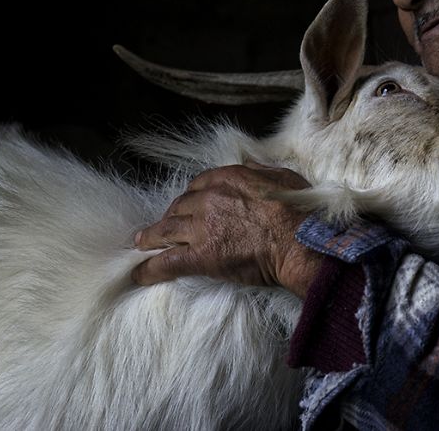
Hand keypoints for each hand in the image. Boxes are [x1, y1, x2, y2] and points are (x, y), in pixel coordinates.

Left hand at [131, 162, 323, 296]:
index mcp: (229, 177)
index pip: (199, 184)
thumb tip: (250, 163)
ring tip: (141, 244)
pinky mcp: (201, 256)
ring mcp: (203, 227)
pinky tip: (139, 275)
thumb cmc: (299, 212)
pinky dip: (150, 269)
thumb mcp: (283, 178)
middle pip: (180, 206)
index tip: (189, 206)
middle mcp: (210, 198)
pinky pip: (167, 261)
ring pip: (166, 230)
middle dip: (171, 216)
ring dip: (151, 237)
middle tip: (165, 227)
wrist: (299, 243)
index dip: (192, 197)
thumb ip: (261, 170)